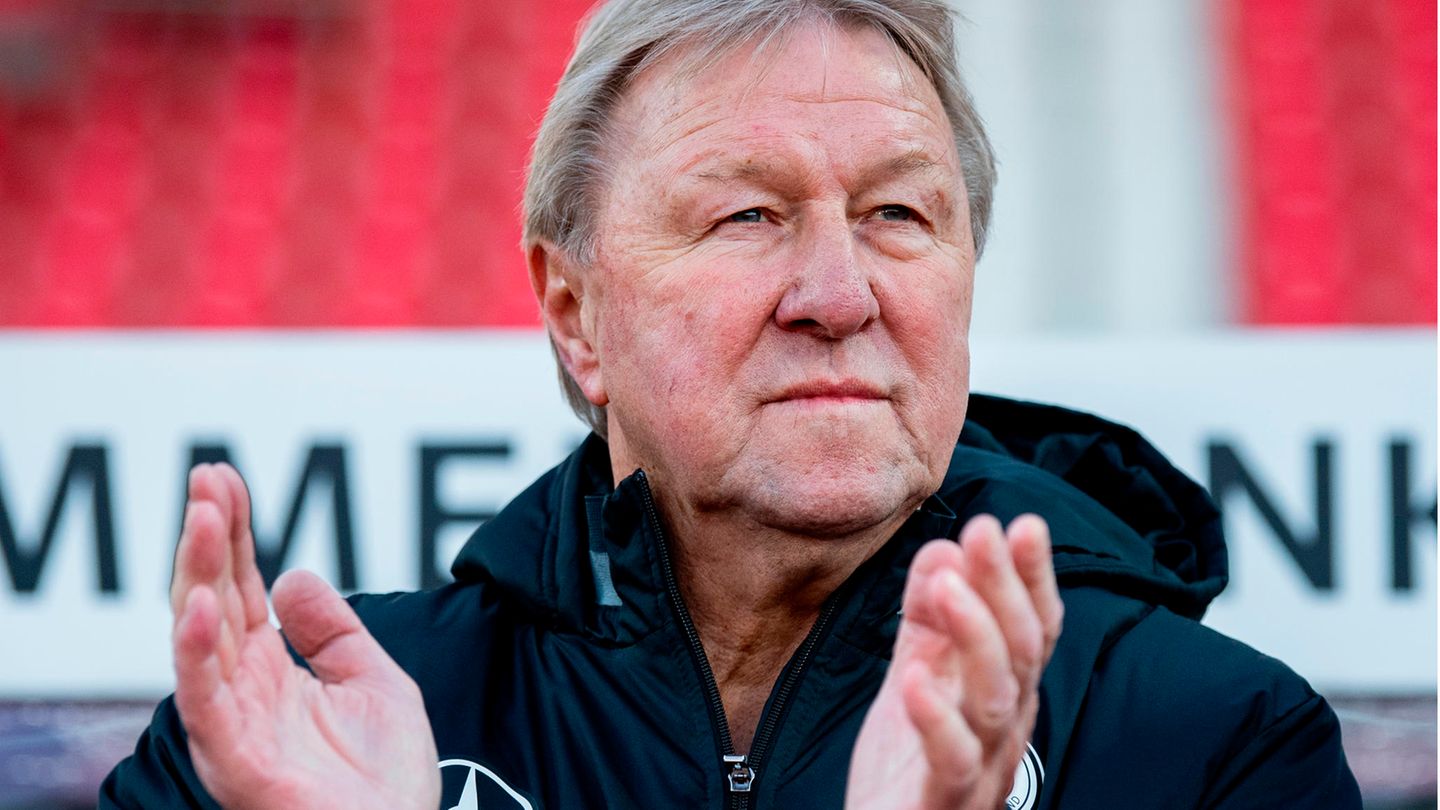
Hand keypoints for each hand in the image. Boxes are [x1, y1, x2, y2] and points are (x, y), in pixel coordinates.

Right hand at [171, 463, 439, 809]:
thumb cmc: (387, 778)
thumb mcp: (373, 678)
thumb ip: (332, 628)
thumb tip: (291, 573)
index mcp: (270, 670)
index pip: (241, 585)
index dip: (232, 532)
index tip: (223, 478)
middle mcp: (243, 691)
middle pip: (214, 598)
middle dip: (208, 537)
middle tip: (206, 478)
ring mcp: (234, 724)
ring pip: (202, 638)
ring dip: (198, 574)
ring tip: (202, 517)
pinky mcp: (236, 759)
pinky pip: (207, 701)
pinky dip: (197, 654)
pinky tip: (201, 606)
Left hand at [846, 514, 1062, 809]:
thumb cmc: (907, 765)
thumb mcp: (917, 675)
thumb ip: (928, 618)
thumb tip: (942, 548)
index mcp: (1002, 692)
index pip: (1032, 626)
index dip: (1032, 576)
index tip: (1021, 523)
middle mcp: (1003, 727)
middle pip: (1020, 650)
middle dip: (1005, 586)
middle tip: (984, 531)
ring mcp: (980, 767)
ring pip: (996, 698)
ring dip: (976, 635)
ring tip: (950, 585)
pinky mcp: (945, 801)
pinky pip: (952, 759)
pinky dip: (936, 717)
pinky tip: (913, 676)